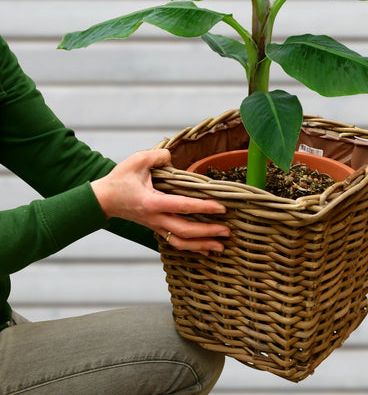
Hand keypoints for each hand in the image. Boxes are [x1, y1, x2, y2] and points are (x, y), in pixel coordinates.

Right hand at [91, 149, 229, 254]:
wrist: (103, 200)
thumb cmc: (119, 179)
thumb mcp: (138, 160)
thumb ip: (158, 156)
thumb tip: (173, 157)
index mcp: (152, 202)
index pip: (183, 206)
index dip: (204, 207)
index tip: (221, 207)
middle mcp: (155, 218)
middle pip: (185, 231)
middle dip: (208, 232)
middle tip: (228, 231)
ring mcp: (155, 226)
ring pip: (180, 243)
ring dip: (202, 245)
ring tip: (220, 246)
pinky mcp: (155, 228)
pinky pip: (175, 242)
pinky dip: (191, 247)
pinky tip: (205, 249)